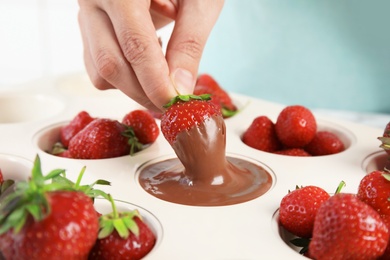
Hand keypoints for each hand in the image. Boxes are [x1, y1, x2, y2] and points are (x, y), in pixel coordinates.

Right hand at [77, 0, 223, 111]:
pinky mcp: (87, 26)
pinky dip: (123, 76)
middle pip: (111, 64)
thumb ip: (189, 43)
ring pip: (100, 70)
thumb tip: (179, 90)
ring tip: (161, 73)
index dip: (156, 82)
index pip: (135, 45)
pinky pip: (97, 66)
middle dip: (143, 93)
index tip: (174, 104)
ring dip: (133, 86)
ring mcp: (85, 13)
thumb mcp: (200, 0)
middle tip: (171, 104)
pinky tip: (145, 60)